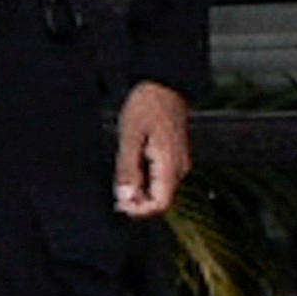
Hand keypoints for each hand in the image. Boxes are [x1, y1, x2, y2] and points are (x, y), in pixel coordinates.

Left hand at [111, 80, 190, 218]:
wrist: (164, 85)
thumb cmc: (147, 106)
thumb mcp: (130, 136)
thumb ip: (127, 169)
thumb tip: (124, 197)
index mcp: (170, 164)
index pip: (160, 204)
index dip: (139, 210)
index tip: (120, 202)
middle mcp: (179, 168)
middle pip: (160, 201)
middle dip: (137, 200)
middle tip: (117, 187)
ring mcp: (179, 164)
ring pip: (159, 191)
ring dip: (139, 189)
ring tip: (124, 170)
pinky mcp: (174, 159)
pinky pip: (159, 179)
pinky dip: (144, 179)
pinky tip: (132, 164)